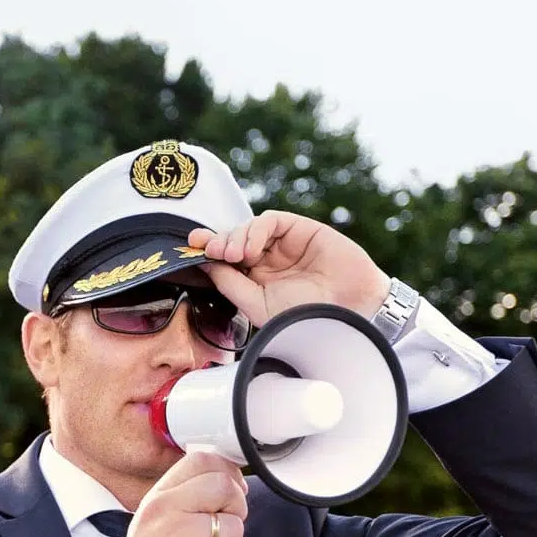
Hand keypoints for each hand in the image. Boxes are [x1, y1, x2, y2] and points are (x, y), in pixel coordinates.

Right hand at [109, 452, 248, 536]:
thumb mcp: (156, 527)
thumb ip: (185, 502)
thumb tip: (230, 482)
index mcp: (157, 498)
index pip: (201, 459)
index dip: (228, 473)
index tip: (233, 493)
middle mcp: (164, 510)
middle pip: (225, 486)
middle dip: (236, 511)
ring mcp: (177, 535)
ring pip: (234, 527)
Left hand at [189, 210, 387, 327]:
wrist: (346, 309)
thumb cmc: (306, 316)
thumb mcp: (258, 306)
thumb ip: (231, 284)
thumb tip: (206, 264)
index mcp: (257, 281)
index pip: (226, 261)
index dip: (208, 251)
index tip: (190, 247)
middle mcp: (268, 261)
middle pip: (233, 240)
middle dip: (217, 241)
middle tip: (208, 249)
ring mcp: (284, 244)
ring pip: (248, 228)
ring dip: (234, 237)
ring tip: (233, 255)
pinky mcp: (299, 229)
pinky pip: (270, 221)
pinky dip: (255, 230)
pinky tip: (251, 249)